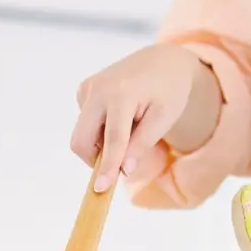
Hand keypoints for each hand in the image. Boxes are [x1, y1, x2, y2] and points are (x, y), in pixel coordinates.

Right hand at [70, 43, 221, 192]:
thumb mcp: (165, 117)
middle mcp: (98, 88)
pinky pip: (85, 123)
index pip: (113, 138)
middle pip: (82, 139)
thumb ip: (143, 143)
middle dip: (97, 158)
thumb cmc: (169, 89)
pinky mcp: (84, 90)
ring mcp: (88, 88)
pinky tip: (121, 115)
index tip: (100, 189)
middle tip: (122, 162)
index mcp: (122, 93)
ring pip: (84, 134)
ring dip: (102, 142)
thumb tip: (123, 170)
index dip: (107, 165)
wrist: (163, 60)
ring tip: (131, 125)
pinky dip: (100, 129)